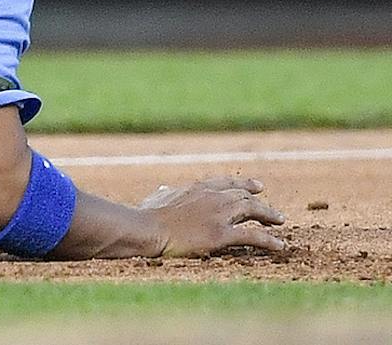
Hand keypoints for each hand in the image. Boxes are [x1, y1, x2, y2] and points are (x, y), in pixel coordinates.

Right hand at [140, 176, 287, 256]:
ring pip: (252, 210)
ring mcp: (218, 214)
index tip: (258, 187)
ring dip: (269, 215)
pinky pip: (253, 235)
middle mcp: (212, 197)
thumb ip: (166, 192)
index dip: (244, 184)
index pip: (227, 182)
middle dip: (261, 202)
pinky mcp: (221, 234)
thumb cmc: (148, 215)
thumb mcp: (157, 198)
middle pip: (243, 196)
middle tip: (274, 211)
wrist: (148, 228)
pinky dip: (269, 240)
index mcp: (197, 188)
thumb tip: (164, 188)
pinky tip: (279, 245)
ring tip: (280, 222)